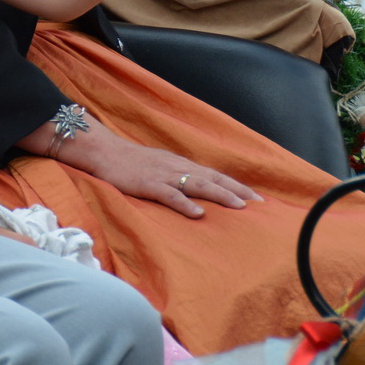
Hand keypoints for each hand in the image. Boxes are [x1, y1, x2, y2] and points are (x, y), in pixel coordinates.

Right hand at [67, 127, 260, 218]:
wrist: (104, 151)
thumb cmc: (131, 162)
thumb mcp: (160, 166)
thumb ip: (178, 177)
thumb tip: (196, 192)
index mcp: (181, 164)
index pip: (215, 175)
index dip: (237, 186)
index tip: (257, 199)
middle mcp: (177, 167)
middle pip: (213, 178)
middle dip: (238, 191)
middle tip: (260, 205)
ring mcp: (163, 175)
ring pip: (197, 184)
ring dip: (220, 195)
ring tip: (239, 207)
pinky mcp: (147, 184)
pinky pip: (169, 195)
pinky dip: (185, 203)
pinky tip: (198, 213)